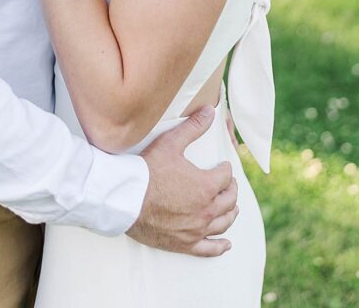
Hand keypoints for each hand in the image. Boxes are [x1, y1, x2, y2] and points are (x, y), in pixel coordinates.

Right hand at [127, 105, 237, 255]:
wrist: (125, 199)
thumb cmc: (148, 170)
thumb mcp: (171, 143)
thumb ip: (193, 127)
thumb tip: (210, 111)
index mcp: (207, 185)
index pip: (225, 176)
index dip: (225, 168)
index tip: (222, 165)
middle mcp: (206, 209)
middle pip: (228, 200)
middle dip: (231, 190)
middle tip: (229, 184)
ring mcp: (197, 229)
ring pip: (223, 223)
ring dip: (230, 214)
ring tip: (232, 208)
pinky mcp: (185, 243)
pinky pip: (209, 248)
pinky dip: (220, 246)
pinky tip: (226, 244)